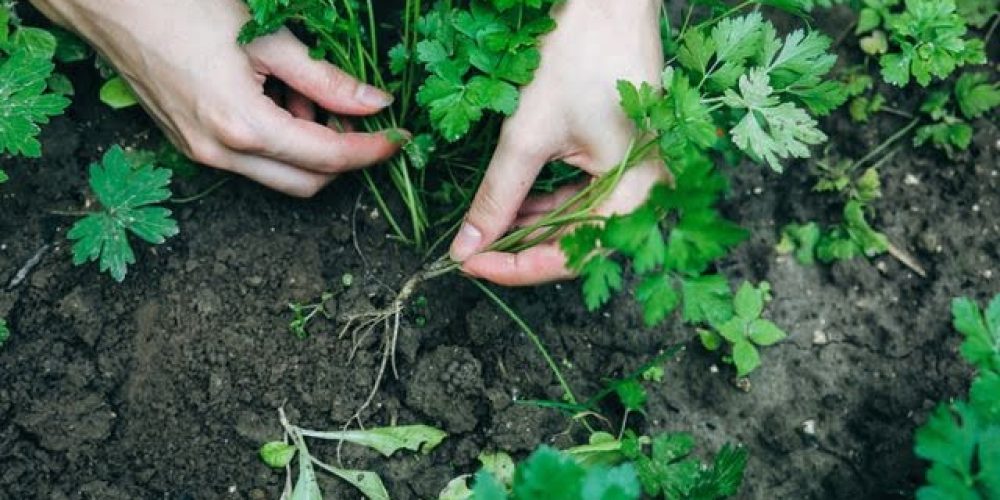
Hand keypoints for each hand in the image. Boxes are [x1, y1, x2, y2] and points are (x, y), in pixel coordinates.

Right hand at [30, 0, 400, 196]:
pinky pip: (251, 161)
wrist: (111, 6)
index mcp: (243, 127)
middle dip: (343, 158)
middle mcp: (221, 154)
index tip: (400, 137)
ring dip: (309, 148)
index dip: (372, 149)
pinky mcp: (191, 146)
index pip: (328, 157)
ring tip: (310, 96)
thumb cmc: (185, 8)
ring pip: (280, 175)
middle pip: (307, 183)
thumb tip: (374, 104)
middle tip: (360, 119)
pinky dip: (279, 142)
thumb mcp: (269, 38)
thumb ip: (326, 79)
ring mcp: (202, 155)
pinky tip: (279, 99)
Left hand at [449, 0, 665, 284]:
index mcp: (634, 195)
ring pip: (575, 224)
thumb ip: (497, 198)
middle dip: (519, 249)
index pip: (570, 258)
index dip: (515, 268)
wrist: (608, 2)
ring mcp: (635, 177)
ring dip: (528, 227)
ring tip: (484, 225)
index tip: (470, 264)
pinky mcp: (621, 160)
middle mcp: (644, 194)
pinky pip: (582, 198)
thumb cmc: (578, 58)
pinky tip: (510, 203)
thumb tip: (466, 248)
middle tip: (471, 250)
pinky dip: (544, 203)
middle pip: (575, 246)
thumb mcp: (527, 136)